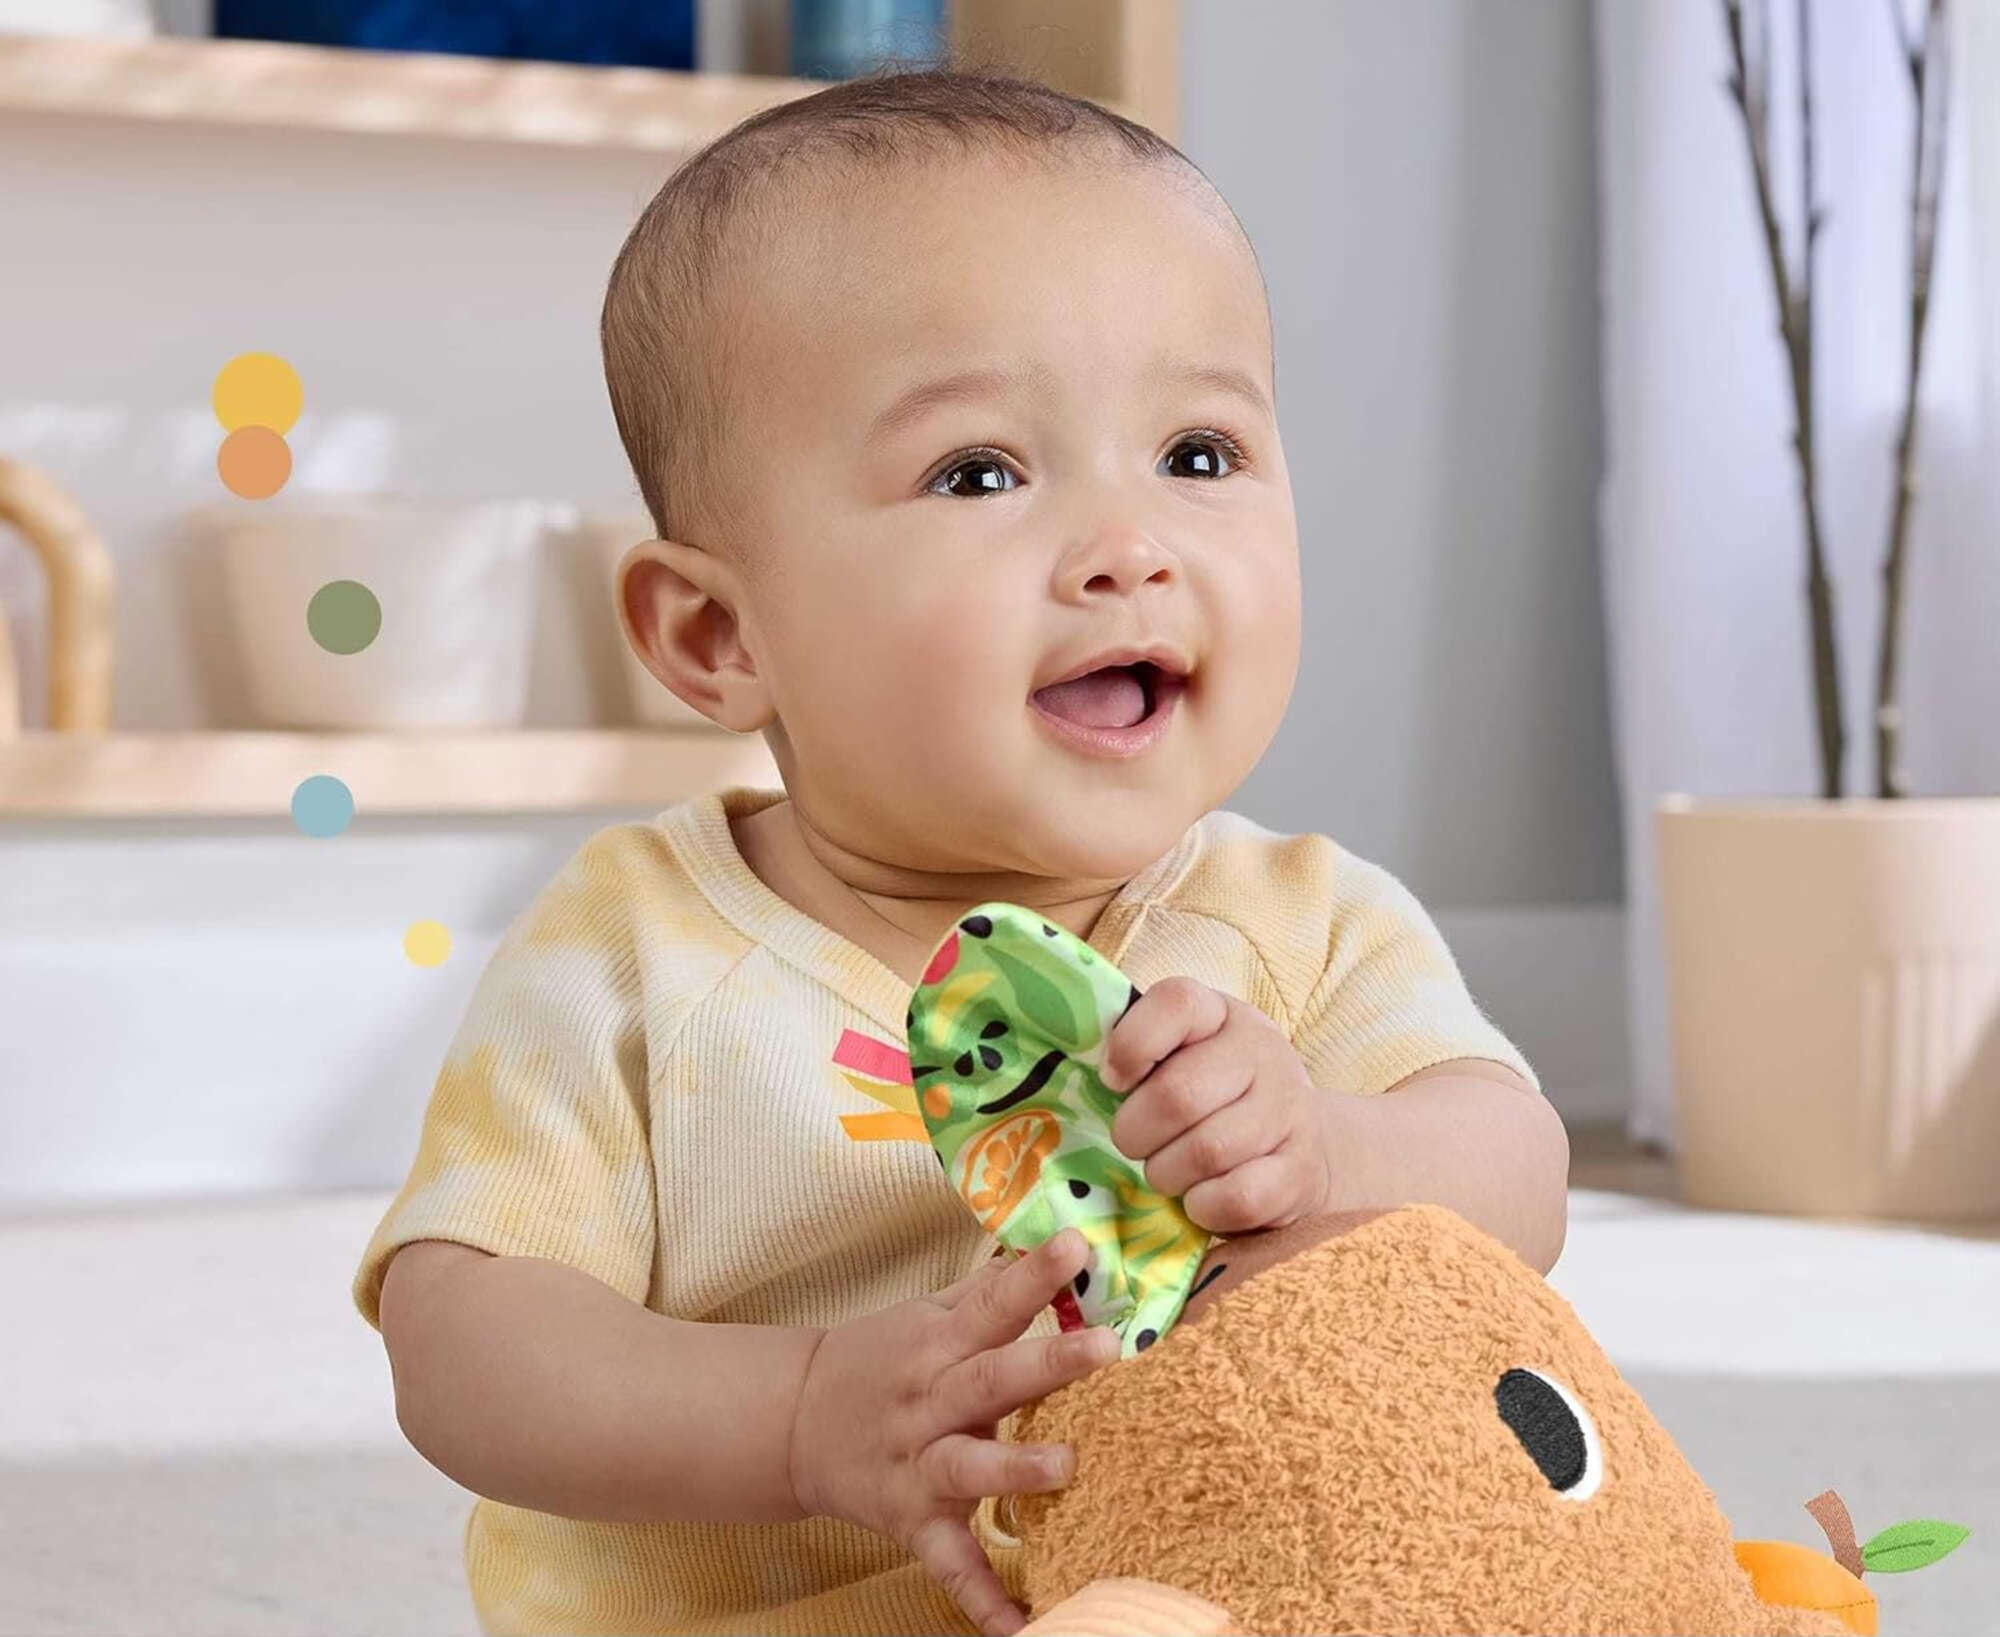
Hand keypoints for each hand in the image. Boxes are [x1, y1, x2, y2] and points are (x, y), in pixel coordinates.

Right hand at [786, 1228, 1121, 1635]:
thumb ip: (989, 1288)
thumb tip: (1052, 1240)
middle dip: (1048, 1364)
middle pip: (990, 1378)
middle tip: (1106, 1345)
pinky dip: (981, 1598)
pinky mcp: (912, 1522)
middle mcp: (930, 1400)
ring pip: (969, 1467)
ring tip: (1067, 1466)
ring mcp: (919, 1464)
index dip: (1034, 1274)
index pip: (992, 1301)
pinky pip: (948, 1563)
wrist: (792, 1421)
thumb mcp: (925, 1314)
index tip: (1079, 1245)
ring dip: (1016, 1469)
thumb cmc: (878, 1359)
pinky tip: (1021, 1628)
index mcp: (938, 1343)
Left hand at [1101, 976, 1333, 1234]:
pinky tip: (1201, 1197)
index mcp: (1223, 1015)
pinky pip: (1233, 1198)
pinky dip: (1203, 1207)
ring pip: (1204, 1152)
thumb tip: (1099, 1073)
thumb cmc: (1218, 1099)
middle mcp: (1263, 1054)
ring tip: (1168, 1170)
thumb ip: (1141, 1051)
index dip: (1132, 1044)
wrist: (1306, 1149)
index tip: (1113, 1080)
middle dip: (1136, 1131)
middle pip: (1177, 1094)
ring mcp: (1288, 1112)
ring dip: (1167, 1173)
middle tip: (1134, 1142)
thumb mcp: (1183, 1058)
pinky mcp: (1300, 1172)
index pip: (1177, 1002)